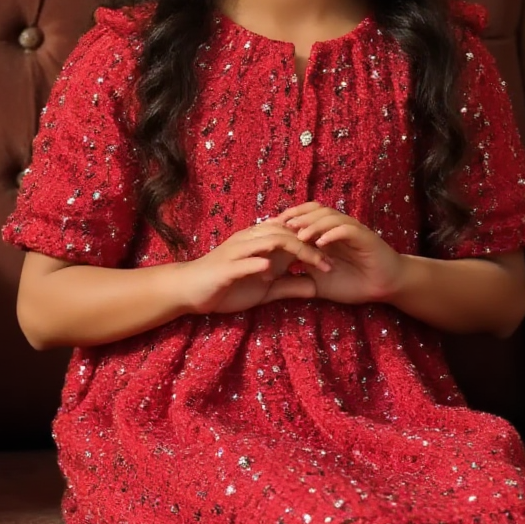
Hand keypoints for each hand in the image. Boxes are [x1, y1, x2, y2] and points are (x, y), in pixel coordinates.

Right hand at [180, 218, 331, 314]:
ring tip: (314, 262)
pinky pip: (243, 262)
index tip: (335, 258)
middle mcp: (250, 241)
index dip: (314, 243)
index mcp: (260, 242)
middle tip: (330, 263)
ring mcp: (236, 252)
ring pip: (268, 242)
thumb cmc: (227, 287)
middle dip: (311, 246)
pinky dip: (257, 263)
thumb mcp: (264, 289)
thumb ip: (288, 285)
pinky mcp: (224, 267)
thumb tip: (316, 288)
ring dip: (293, 250)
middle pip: (286, 234)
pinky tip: (271, 268)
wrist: (189, 289)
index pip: (292, 235)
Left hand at [277, 202, 403, 304]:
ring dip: (313, 224)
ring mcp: (351, 230)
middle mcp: (337, 227)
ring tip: (299, 235)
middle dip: (296, 216)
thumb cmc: (352, 283)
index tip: (268, 230)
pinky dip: (333, 233)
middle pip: (314, 210)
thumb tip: (270, 279)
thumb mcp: (318, 283)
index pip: (304, 217)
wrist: (384, 287)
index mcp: (325, 233)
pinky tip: (321, 243)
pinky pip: (347, 229)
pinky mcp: (365, 237)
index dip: (286, 219)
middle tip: (280, 227)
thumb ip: (297, 279)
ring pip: (330, 217)